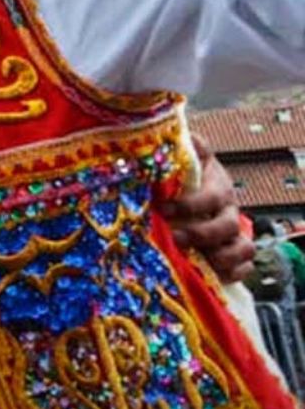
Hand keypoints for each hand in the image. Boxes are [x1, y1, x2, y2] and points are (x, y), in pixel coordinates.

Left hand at [168, 132, 254, 282]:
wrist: (191, 187)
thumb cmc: (183, 172)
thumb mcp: (181, 155)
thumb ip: (181, 145)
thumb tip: (182, 134)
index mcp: (217, 186)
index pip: (212, 197)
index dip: (190, 205)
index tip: (164, 209)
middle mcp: (229, 210)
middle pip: (228, 225)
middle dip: (201, 234)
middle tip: (175, 238)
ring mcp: (233, 233)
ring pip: (244, 248)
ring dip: (223, 257)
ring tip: (199, 261)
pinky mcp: (233, 252)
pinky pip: (245, 267)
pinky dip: (233, 273)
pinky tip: (215, 274)